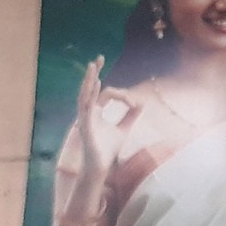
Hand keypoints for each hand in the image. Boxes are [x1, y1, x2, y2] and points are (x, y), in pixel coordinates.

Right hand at [53, 58, 132, 223]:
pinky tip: (94, 85)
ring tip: (92, 67)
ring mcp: (84, 118)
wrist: (101, 166)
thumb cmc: (108, 149)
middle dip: (93, 73)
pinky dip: (90, 96)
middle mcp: (88, 112)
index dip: (122, 95)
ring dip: (88, 80)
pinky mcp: (85, 125)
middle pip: (89, 88)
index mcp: (95, 111)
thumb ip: (130, 116)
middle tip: (98, 59)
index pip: (106, 94)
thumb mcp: (124, 129)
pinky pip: (86, 107)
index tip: (134, 102)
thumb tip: (141, 103)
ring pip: (85, 95)